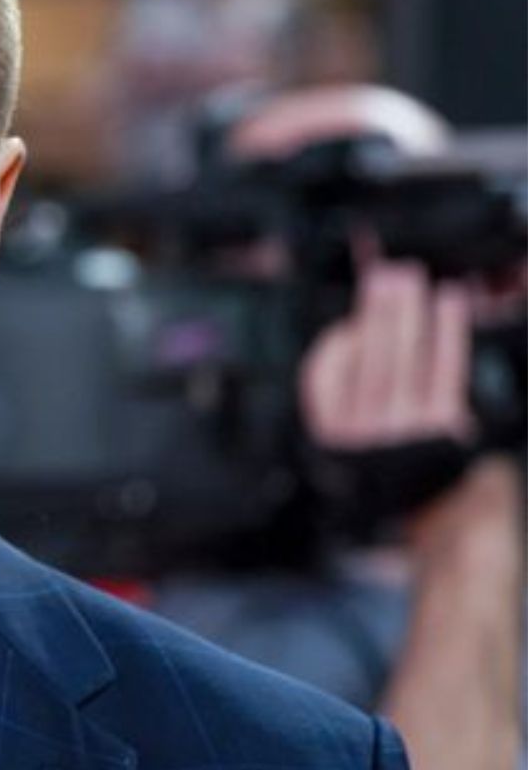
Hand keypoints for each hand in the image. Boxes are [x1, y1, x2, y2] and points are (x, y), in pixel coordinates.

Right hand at [299, 258, 474, 449]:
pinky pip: (444, 370)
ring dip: (407, 313)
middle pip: (369, 361)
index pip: (322, 379)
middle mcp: (364, 433)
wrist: (425, 493)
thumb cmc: (381, 443)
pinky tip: (448, 304)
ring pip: (403, 360)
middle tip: (385, 276)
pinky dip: (447, 332)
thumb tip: (356, 309)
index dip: (335, 344)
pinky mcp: (442, 424)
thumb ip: (343, 368)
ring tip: (410, 279)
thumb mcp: (346, 420)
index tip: (349, 317)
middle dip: (377, 312)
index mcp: (330, 431)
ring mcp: (405, 429)